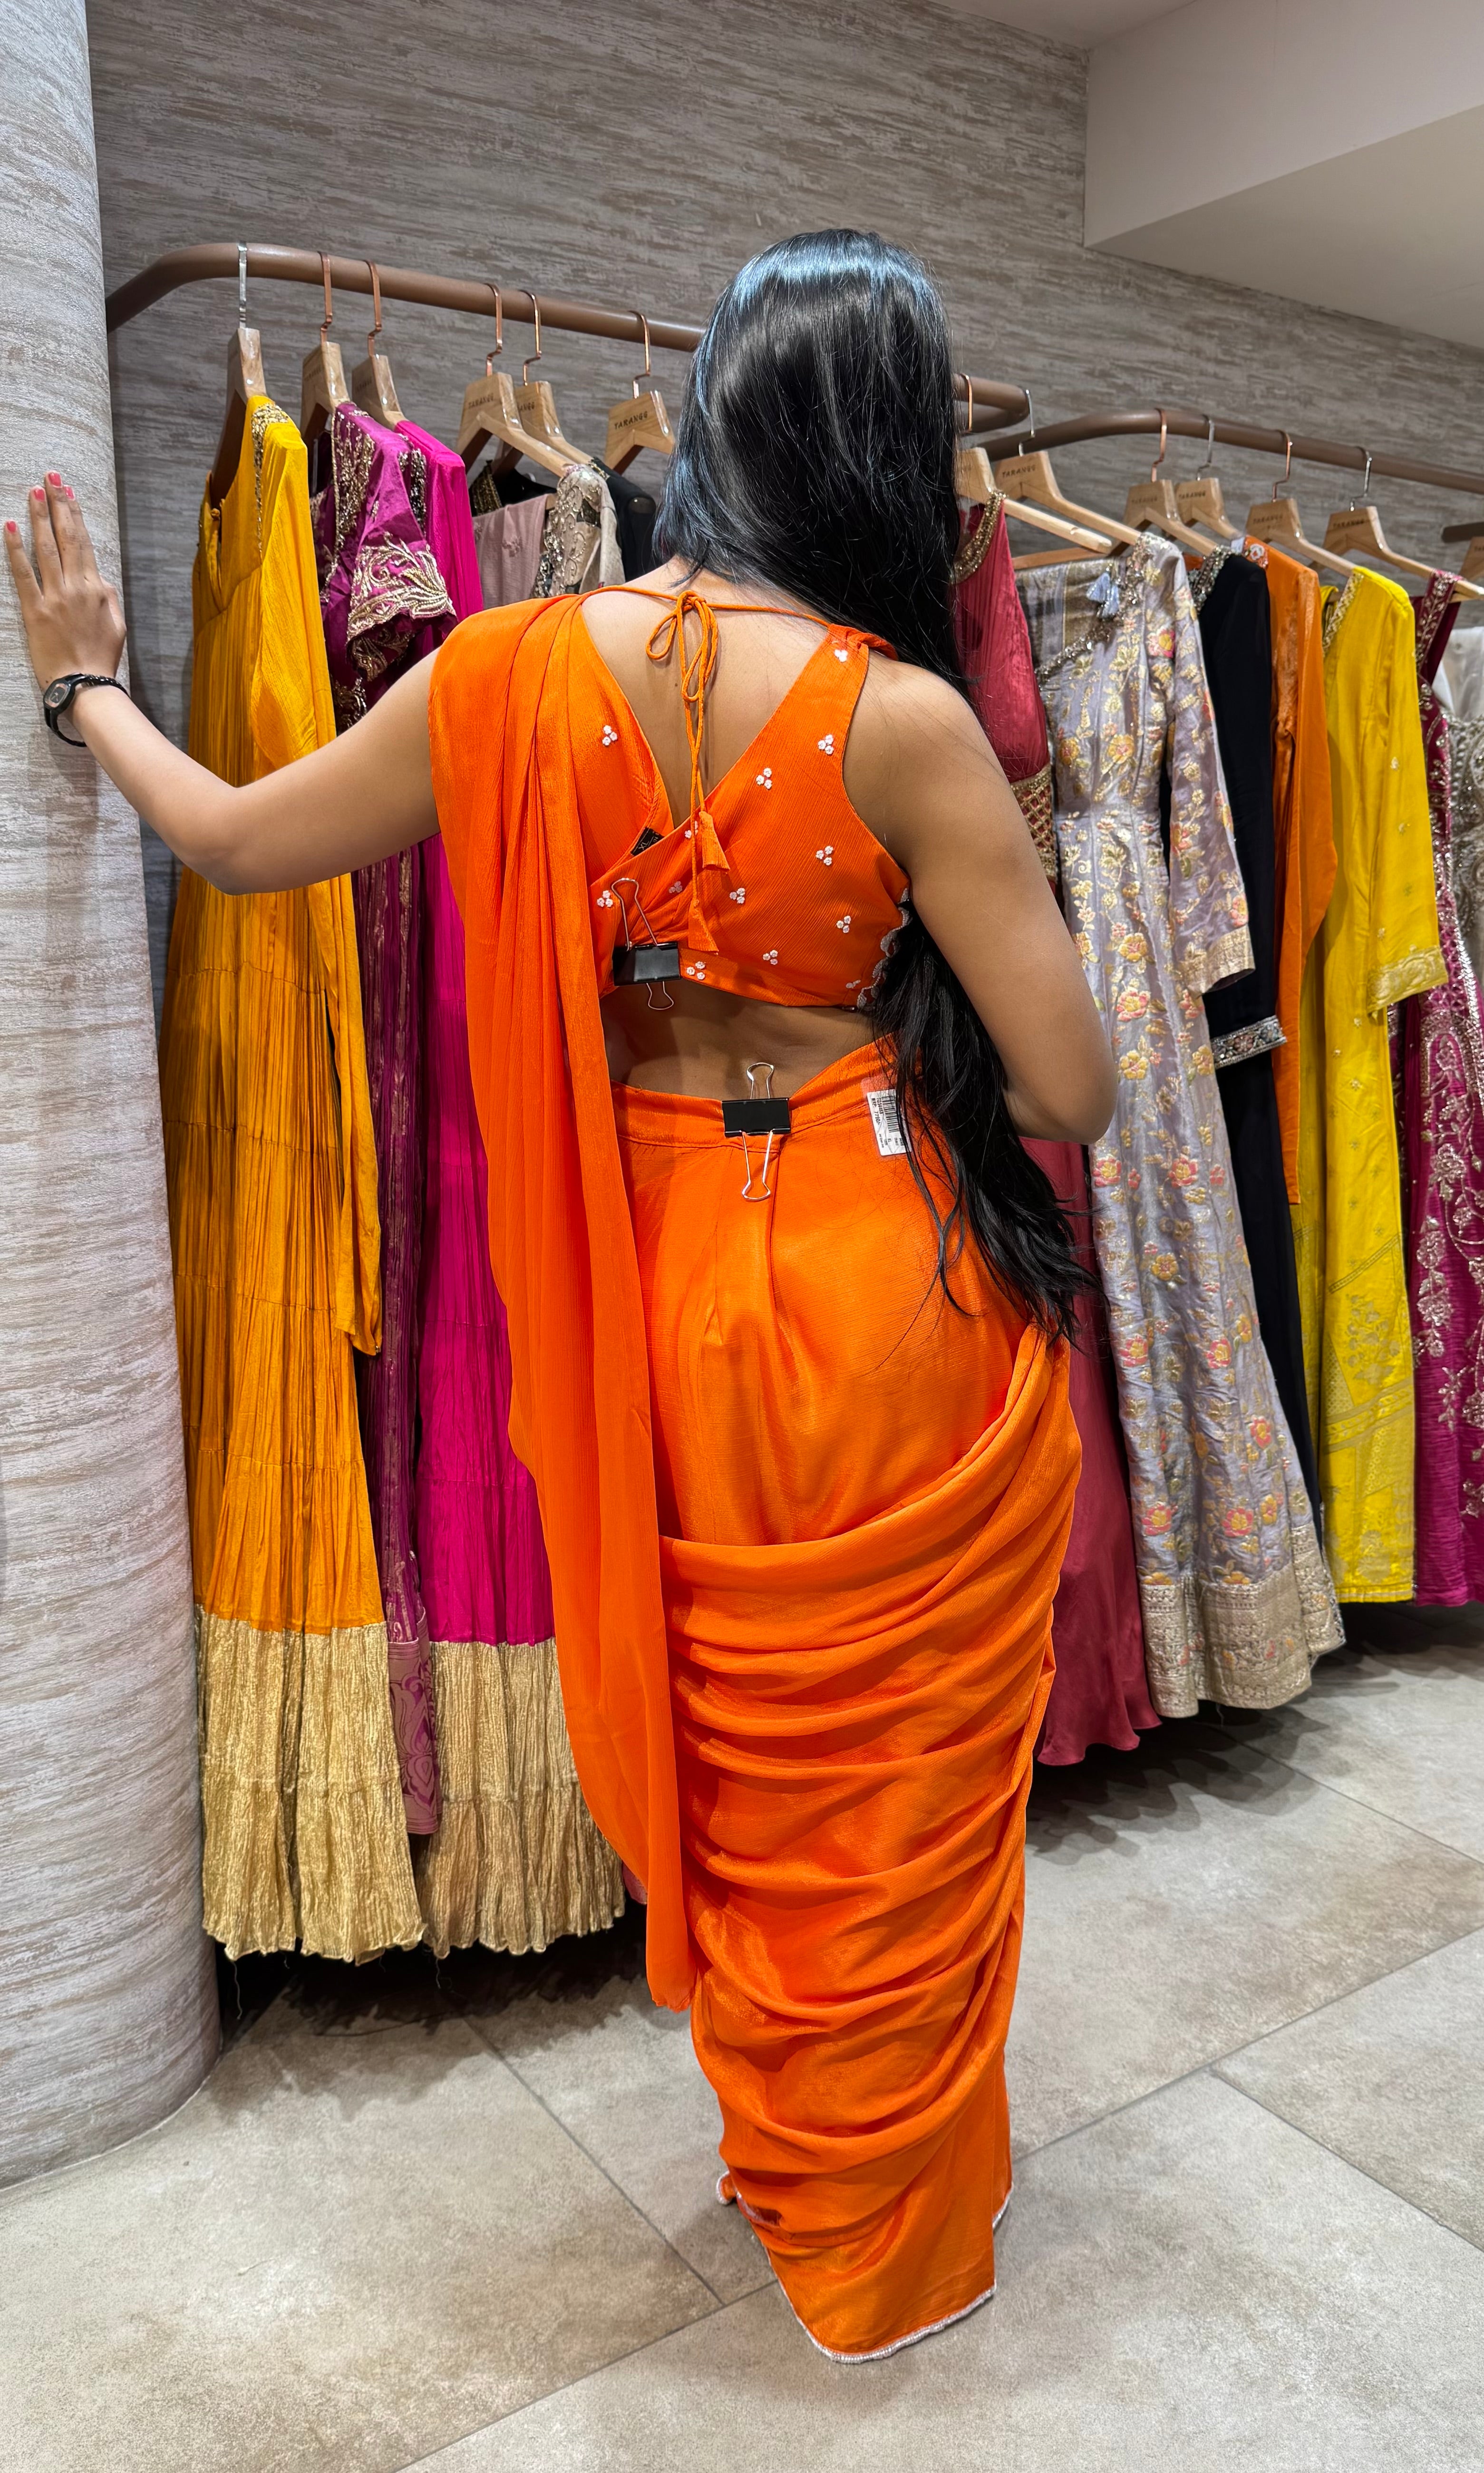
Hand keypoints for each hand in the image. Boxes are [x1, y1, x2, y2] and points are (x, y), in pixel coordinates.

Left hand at [4, 476, 125, 692]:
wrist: (86, 685)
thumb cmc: (101, 658)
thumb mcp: (116, 625)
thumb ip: (108, 596)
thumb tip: (98, 576)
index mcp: (97, 589)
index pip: (84, 543)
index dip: (75, 514)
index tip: (69, 492)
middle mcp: (76, 587)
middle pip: (65, 537)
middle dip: (58, 504)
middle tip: (50, 477)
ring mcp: (55, 597)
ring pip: (45, 548)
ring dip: (38, 517)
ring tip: (33, 491)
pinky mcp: (35, 610)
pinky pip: (24, 573)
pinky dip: (16, 548)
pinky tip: (10, 526)